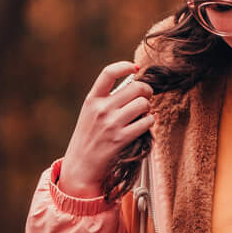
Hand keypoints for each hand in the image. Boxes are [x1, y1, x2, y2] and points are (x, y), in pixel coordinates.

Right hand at [59, 60, 153, 199]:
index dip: (125, 66)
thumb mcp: (89, 113)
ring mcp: (111, 124)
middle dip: (146, 91)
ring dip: (148, 108)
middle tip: (145, 97)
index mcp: (92, 100)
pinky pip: (147, 122)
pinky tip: (145, 124)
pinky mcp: (121, 139)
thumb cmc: (88, 138)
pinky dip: (150, 122)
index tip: (135, 68)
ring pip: (143, 104)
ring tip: (143, 113)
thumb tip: (134, 84)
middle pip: (135, 87)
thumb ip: (106, 99)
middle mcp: (101, 109)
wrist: (81, 166)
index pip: (109, 73)